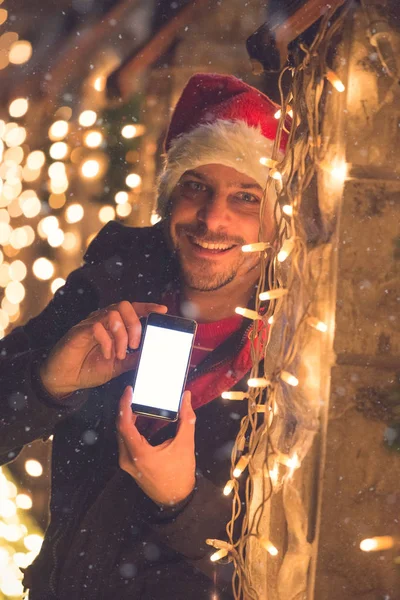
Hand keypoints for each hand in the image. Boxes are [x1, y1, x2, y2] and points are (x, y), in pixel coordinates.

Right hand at [40, 302, 166, 398]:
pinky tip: (107, 355)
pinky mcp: (78, 332)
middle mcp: (102, 320)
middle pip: (124, 306)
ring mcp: (89, 324)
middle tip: (135, 345)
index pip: (132, 309)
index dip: (147, 307)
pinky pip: (96, 326)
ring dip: (121, 336)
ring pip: (112, 315)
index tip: (163, 310)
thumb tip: (152, 353)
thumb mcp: (118, 365)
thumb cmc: (89, 368)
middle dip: (135, 324)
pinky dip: (107, 341)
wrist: (65, 379)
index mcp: (113, 325)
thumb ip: (134, 358)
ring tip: (120, 354)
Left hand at [117, 387, 195, 505]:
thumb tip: (185, 397)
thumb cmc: (181, 473)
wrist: (177, 498)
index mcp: (139, 453)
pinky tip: (138, 419)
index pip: (124, 424)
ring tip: (136, 403)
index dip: (124, 405)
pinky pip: (124, 442)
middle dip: (125, 408)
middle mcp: (128, 459)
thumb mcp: (185, 444)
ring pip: (121, 435)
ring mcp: (126, 463)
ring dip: (126, 418)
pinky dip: (129, 428)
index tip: (129, 391)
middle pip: (120, 428)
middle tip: (133, 393)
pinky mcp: (129, 465)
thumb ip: (186, 418)